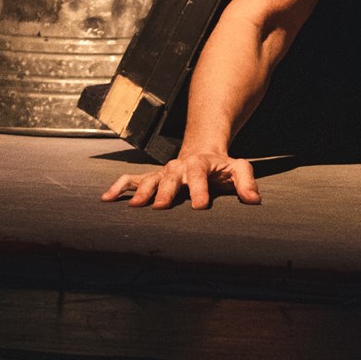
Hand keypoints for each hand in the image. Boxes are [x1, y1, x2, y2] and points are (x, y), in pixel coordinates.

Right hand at [101, 151, 260, 209]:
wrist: (203, 153)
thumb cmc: (221, 167)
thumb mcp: (238, 168)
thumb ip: (246, 182)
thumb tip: (254, 200)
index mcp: (200, 164)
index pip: (200, 175)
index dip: (200, 190)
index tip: (199, 206)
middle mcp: (179, 167)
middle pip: (172, 177)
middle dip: (166, 191)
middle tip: (161, 206)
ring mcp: (163, 172)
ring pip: (150, 179)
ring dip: (142, 191)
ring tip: (134, 206)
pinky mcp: (151, 178)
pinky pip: (132, 180)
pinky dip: (119, 187)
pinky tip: (106, 198)